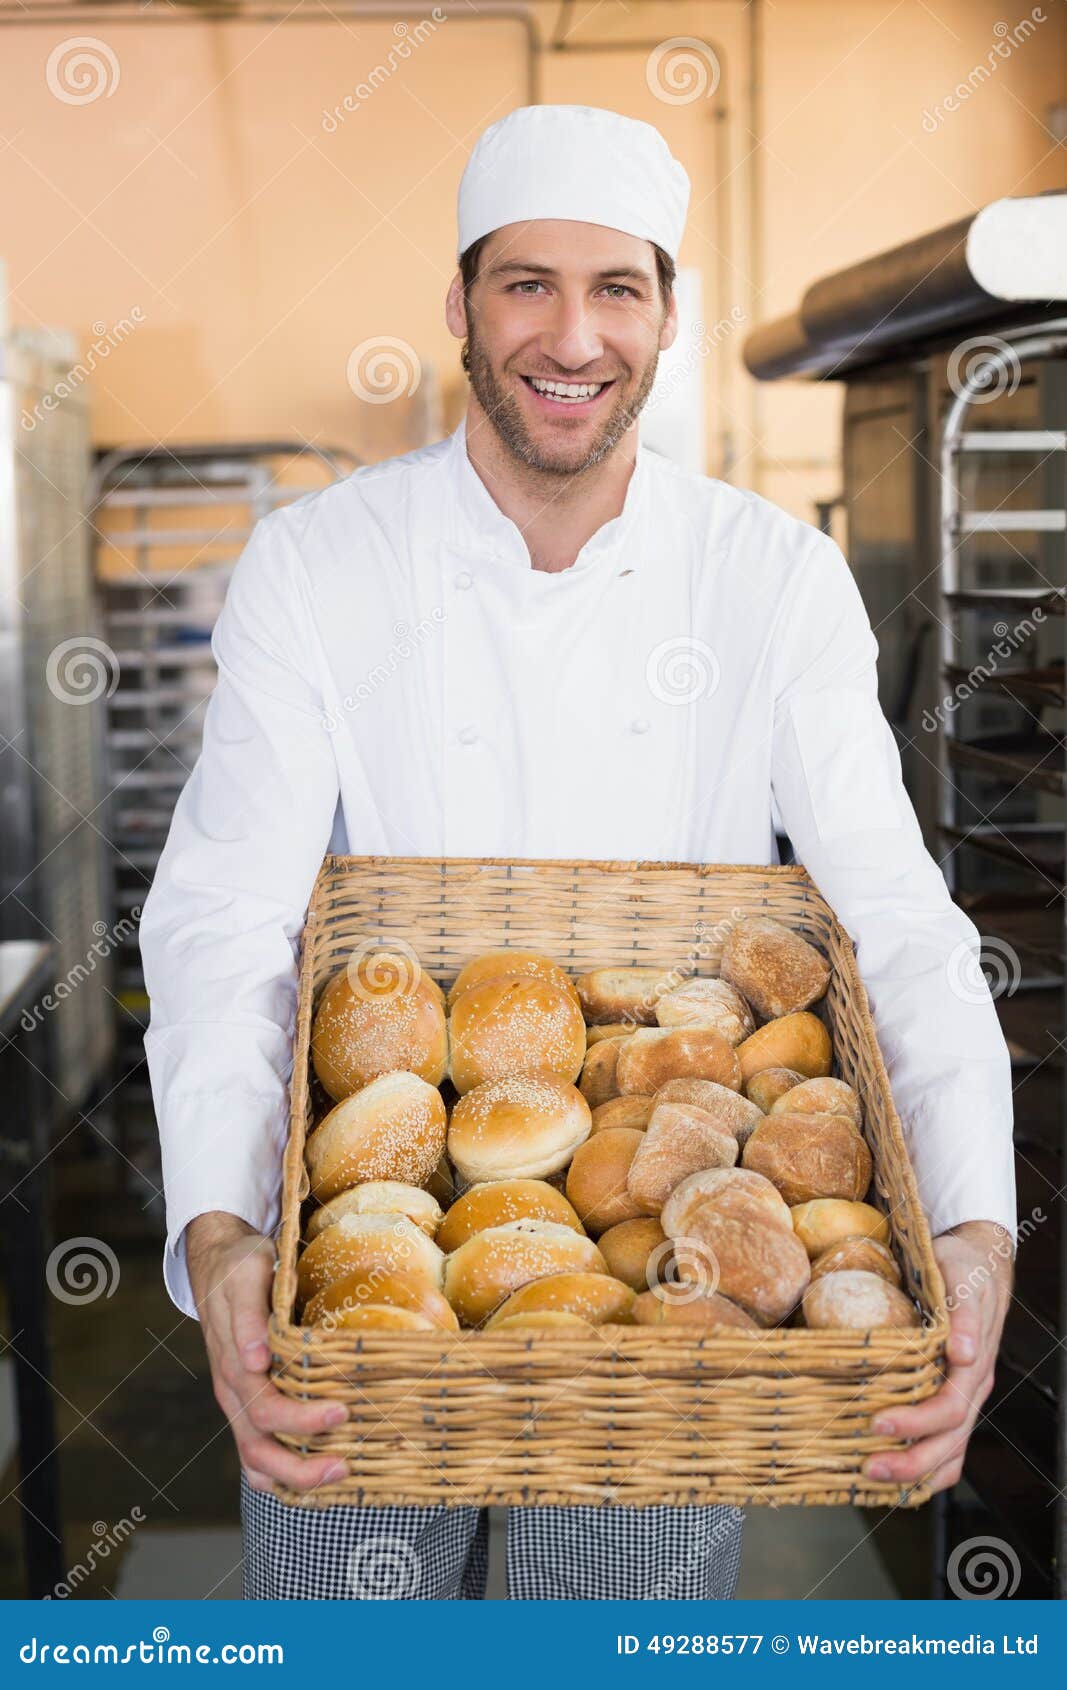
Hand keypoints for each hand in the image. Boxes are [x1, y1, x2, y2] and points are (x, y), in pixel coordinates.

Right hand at [185, 1211, 347, 1492]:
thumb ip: (249, 1317)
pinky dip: (283, 1475)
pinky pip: (257, 1453)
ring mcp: (237, 1402)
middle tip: (345, 1466)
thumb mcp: (247, 1276)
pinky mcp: (246, 1404)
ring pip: (255, 1460)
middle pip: (258, 1448)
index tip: (341, 1413)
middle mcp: (233, 1391)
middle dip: (300, 1468)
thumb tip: (255, 1361)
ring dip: (294, 1479)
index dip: (301, 1420)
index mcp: (233, 1364)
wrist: (218, 1263)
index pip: (265, 1408)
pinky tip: (317, 1481)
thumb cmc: (240, 1267)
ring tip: (338, 1478)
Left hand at [864, 1219, 1012, 1493]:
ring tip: (871, 1478)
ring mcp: (964, 1397)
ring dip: (915, 1473)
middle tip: (868, 1468)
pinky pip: (946, 1446)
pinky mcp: (951, 1397)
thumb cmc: (963, 1269)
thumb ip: (965, 1317)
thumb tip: (963, 1355)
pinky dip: (925, 1469)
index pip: (950, 1408)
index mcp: (975, 1366)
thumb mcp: (962, 1280)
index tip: (878, 1423)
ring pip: (949, 1452)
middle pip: (949, 1442)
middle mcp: (972, 1389)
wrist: (979, 1263)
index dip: (916, 1423)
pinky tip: (895, 1479)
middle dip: (910, 1462)